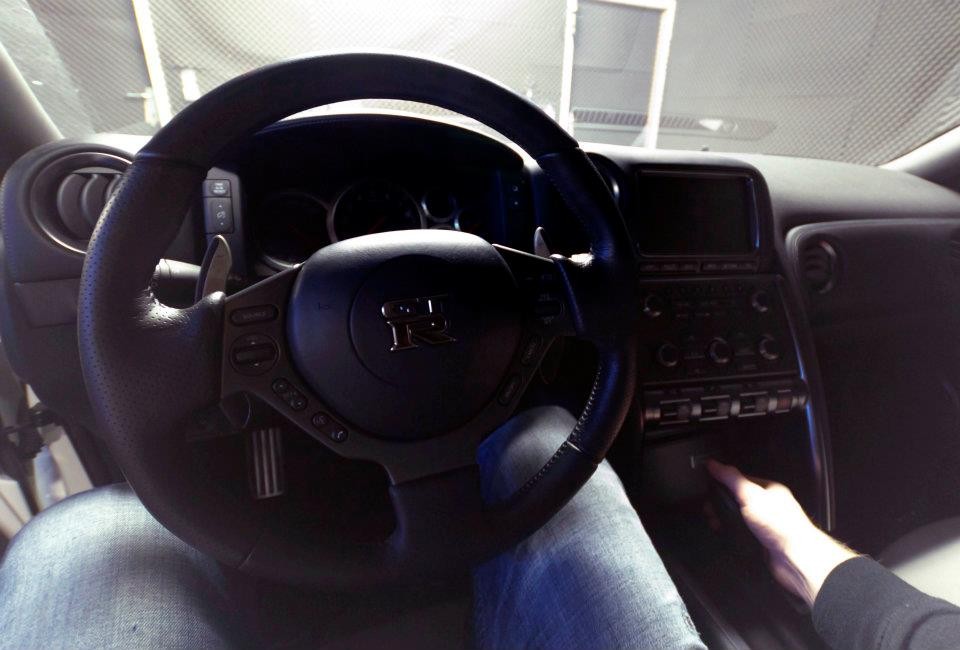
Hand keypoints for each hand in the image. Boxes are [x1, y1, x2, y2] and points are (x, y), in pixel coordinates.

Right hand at [706, 460, 856, 606]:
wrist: (793, 558)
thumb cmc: (779, 523)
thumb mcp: (751, 494)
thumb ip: (732, 478)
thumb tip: (714, 464)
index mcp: (769, 489)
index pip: (741, 479)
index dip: (723, 481)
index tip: (707, 484)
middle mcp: (767, 506)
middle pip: (737, 499)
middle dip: (721, 503)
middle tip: (708, 508)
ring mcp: (764, 524)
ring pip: (737, 517)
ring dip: (724, 520)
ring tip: (713, 522)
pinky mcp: (760, 542)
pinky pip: (740, 533)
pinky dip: (730, 533)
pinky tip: (724, 533)